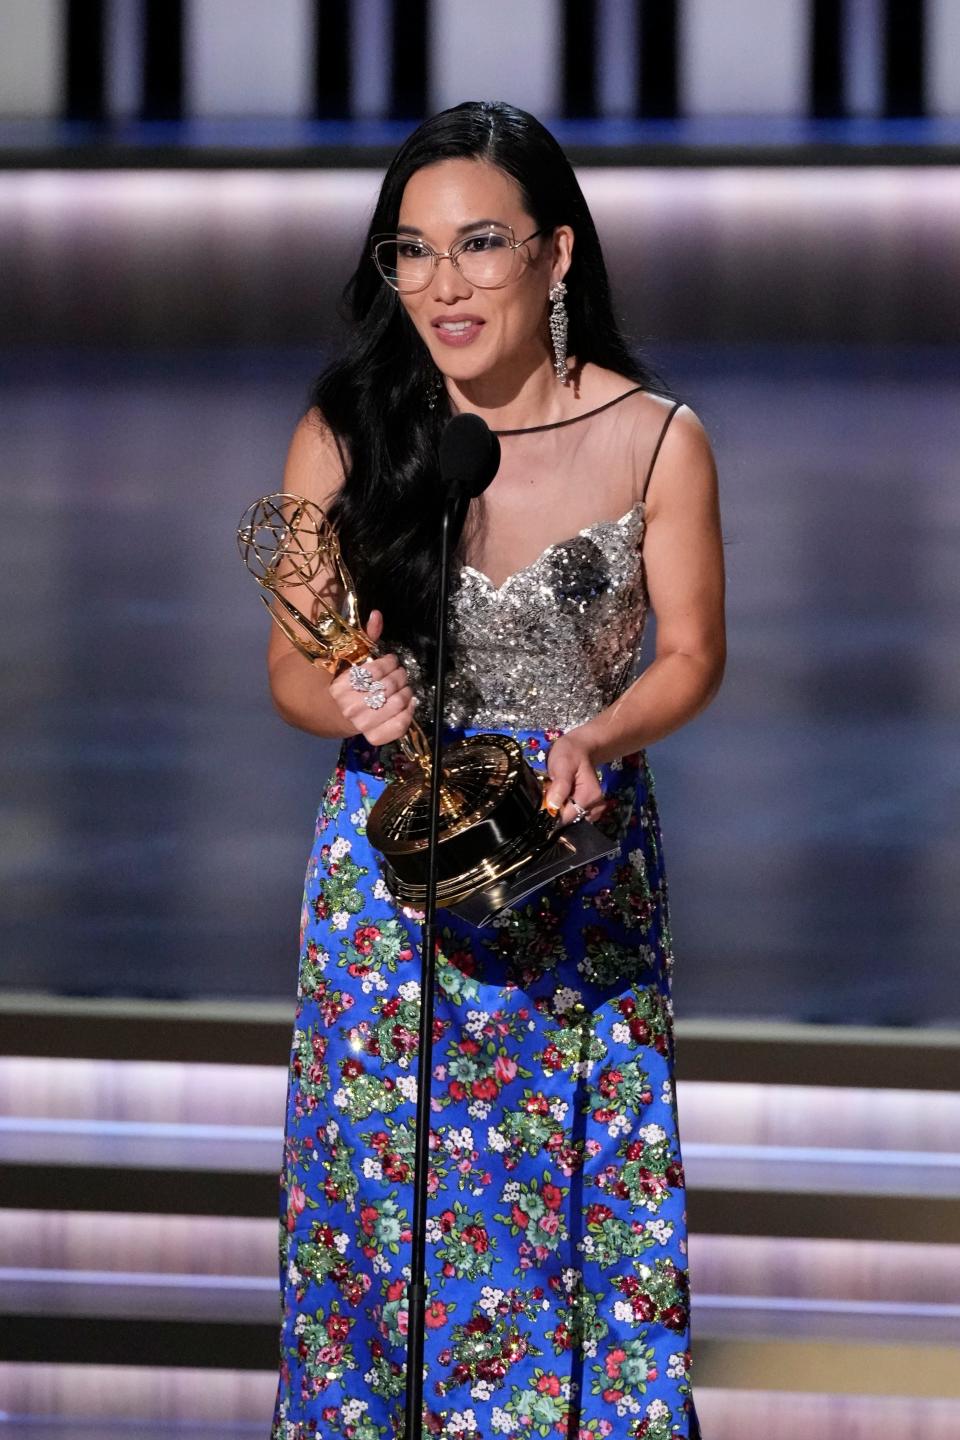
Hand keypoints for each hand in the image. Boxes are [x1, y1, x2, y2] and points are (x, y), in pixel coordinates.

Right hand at [329, 609, 417, 745]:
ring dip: (406, 692)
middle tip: (401, 673)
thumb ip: (366, 638)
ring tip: (405, 687)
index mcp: (340, 688)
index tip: (391, 661)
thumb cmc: (346, 685)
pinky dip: (409, 712)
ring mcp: (362, 725)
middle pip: (388, 687)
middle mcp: (349, 708)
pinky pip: (399, 725)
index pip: (373, 672)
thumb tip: (377, 615)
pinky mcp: (374, 737)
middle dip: (399, 676)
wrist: (332, 715)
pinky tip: (409, 703)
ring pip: (396, 704)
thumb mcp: (352, 661)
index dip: (388, 663)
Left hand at [543, 731, 605, 826]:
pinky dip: (567, 809)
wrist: (580, 748)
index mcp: (589, 797)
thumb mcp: (562, 765)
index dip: (553, 813)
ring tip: (557, 793)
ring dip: (561, 809)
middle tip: (551, 793)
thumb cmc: (570, 753)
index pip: (568, 817)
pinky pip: (575, 815)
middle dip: (557, 811)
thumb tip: (553, 806)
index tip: (545, 801)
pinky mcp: (590, 808)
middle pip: (570, 820)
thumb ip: (560, 785)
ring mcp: (594, 808)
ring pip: (572, 818)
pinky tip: (563, 797)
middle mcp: (595, 806)